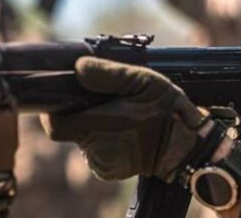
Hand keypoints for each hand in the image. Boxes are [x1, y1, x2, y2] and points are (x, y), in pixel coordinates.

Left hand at [41, 56, 205, 180]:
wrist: (186, 146)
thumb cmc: (167, 111)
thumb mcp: (143, 81)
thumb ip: (108, 74)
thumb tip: (78, 68)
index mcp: (101, 127)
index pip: (55, 125)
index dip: (54, 111)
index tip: (65, 97)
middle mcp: (97, 151)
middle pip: (69, 128)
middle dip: (80, 114)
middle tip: (103, 102)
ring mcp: (102, 164)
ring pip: (81, 139)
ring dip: (92, 126)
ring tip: (118, 116)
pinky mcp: (107, 172)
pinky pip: (94, 151)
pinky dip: (101, 140)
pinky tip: (121, 132)